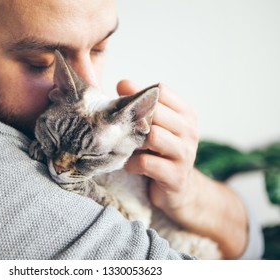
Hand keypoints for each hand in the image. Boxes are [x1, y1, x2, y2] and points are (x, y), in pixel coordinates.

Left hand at [117, 80, 247, 258]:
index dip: (139, 95)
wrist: (179, 191)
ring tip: (128, 147)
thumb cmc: (161, 153)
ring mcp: (186, 154)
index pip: (161, 90)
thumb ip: (141, 105)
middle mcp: (190, 131)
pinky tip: (131, 165)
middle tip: (122, 129)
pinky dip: (132, 163)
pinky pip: (146, 162)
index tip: (124, 104)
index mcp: (186, 114)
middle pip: (156, 111)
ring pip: (153, 135)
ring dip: (133, 142)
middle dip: (134, 119)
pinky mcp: (176, 176)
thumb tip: (122, 83)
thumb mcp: (155, 126)